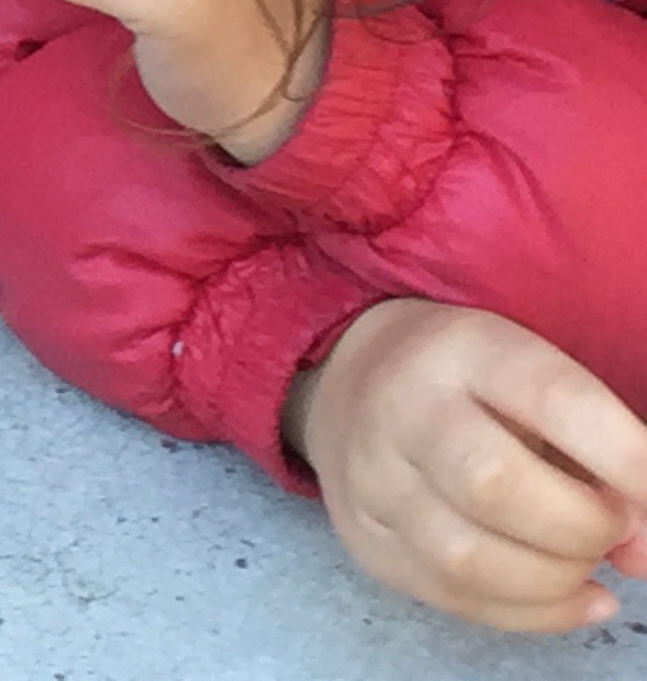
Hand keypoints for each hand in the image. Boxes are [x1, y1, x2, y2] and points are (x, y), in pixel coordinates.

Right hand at [291, 299, 646, 631]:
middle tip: (615, 527)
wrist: (346, 383)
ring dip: (557, 580)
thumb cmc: (471, 382)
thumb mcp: (532, 375)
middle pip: (493, 486)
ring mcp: (371, 479)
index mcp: (461, 349)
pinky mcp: (365, 539)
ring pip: (466, 559)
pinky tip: (575, 596)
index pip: (553, 399)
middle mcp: (402, 408)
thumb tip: (641, 552)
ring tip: (585, 561)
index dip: (629, 458)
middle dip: (583, 527)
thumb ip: (600, 451)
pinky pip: (454, 600)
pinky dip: (536, 614)